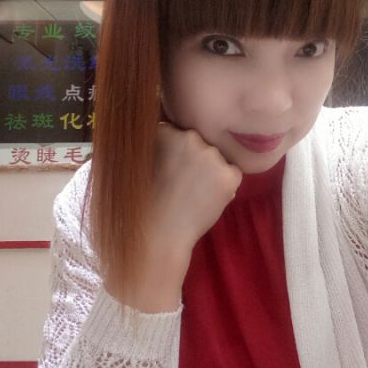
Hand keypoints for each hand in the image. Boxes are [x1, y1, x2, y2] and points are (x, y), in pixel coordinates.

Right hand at [106, 121, 242, 312]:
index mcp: (163, 130)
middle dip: (193, 158)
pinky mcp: (229, 174)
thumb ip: (151, 146)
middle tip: (182, 184)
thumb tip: (159, 137)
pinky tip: (207, 199)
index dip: (173, 152)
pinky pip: (232, 174)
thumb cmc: (138, 205)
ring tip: (193, 194)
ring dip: (209, 171)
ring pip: (216, 158)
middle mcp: (189, 136)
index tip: (168, 169)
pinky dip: (224, 186)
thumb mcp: (136, 164)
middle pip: (198, 142)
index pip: (176, 133)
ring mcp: (211, 154)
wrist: (156, 237)